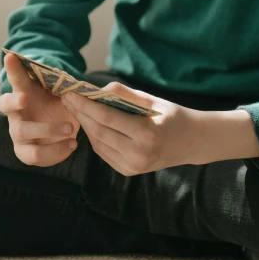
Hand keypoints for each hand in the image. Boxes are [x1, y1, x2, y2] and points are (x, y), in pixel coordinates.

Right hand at [0, 52, 80, 166]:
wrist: (64, 129)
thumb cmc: (63, 105)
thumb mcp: (66, 93)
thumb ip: (69, 86)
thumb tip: (85, 84)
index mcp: (25, 91)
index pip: (16, 77)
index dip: (12, 69)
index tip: (11, 56)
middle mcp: (16, 112)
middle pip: (7, 105)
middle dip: (17, 101)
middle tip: (27, 97)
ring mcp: (18, 132)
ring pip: (22, 132)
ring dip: (46, 130)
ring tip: (72, 130)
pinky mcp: (25, 152)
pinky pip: (34, 155)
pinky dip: (55, 152)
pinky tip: (72, 145)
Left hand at [61, 81, 204, 175]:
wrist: (192, 142)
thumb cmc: (173, 115)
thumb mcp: (153, 100)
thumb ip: (126, 94)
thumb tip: (99, 88)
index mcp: (145, 134)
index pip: (107, 118)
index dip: (86, 105)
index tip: (70, 93)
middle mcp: (137, 154)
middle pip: (99, 132)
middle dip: (81, 114)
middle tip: (67, 98)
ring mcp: (132, 166)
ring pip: (98, 144)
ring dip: (85, 125)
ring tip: (76, 108)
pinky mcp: (128, 170)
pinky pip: (104, 152)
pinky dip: (94, 137)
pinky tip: (90, 123)